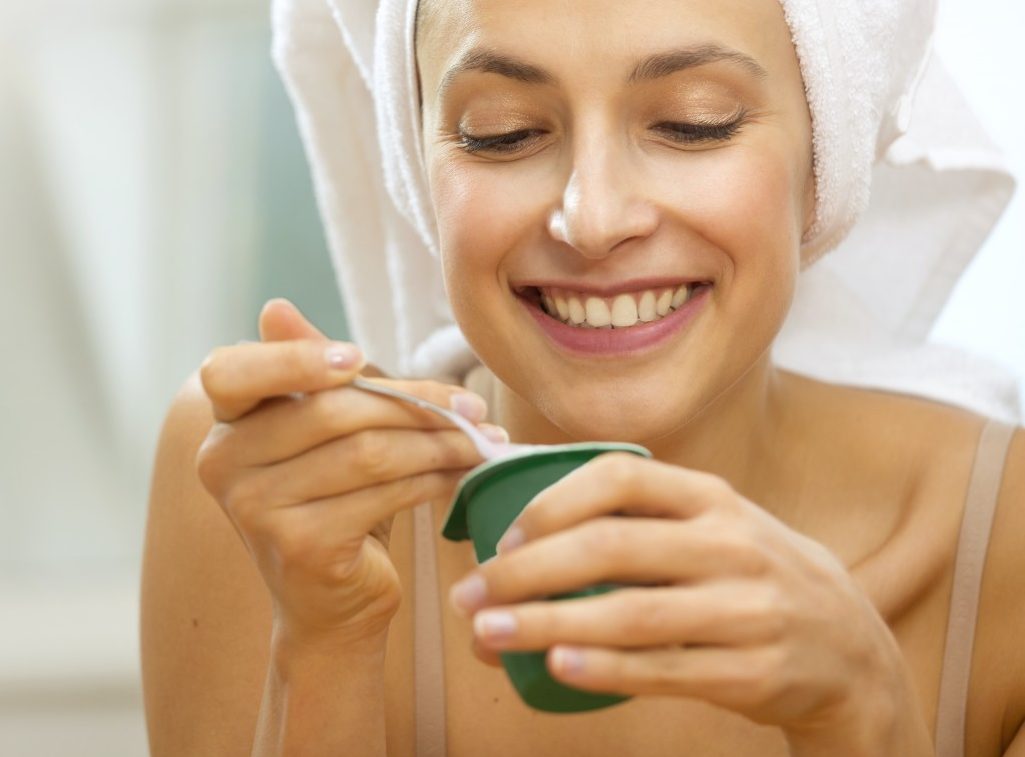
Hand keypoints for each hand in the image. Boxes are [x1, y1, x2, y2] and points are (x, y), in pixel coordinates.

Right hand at [196, 299, 505, 646]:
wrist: (330, 604)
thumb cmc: (334, 504)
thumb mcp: (322, 435)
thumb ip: (308, 375)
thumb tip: (276, 307)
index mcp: (224, 426)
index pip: (231, 372)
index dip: (294, 359)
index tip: (358, 358)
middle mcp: (224, 466)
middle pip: (333, 412)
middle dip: (417, 404)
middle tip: (472, 407)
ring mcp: (257, 511)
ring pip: (369, 452)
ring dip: (438, 442)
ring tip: (480, 438)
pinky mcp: (301, 547)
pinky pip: (386, 493)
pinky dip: (436, 479)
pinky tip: (464, 473)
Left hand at [449, 452, 919, 743]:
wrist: (850, 645)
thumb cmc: (750, 577)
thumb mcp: (712, 528)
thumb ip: (637, 529)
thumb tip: (521, 550)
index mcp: (710, 497)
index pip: (620, 478)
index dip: (552, 502)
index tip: (505, 536)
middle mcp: (730, 543)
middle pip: (612, 548)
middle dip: (528, 571)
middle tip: (470, 596)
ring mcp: (747, 608)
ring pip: (631, 613)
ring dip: (548, 624)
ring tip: (489, 634)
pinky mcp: (754, 669)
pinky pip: (666, 669)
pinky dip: (605, 668)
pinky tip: (555, 668)